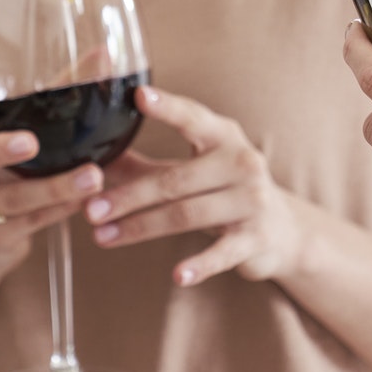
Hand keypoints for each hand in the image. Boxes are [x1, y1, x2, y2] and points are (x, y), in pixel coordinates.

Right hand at [0, 46, 105, 280]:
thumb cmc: (0, 171)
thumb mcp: (12, 133)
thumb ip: (53, 94)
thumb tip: (103, 54)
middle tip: (31, 142)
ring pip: (9, 199)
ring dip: (53, 188)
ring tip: (91, 176)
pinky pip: (26, 225)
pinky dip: (57, 212)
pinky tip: (85, 201)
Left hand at [85, 86, 302, 287]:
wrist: (282, 230)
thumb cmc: (224, 190)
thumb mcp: (192, 169)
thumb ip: (145, 164)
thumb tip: (92, 159)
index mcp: (223, 136)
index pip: (192, 117)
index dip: (166, 107)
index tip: (138, 96)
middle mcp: (241, 162)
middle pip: (174, 180)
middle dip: (128, 197)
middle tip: (89, 209)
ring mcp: (251, 200)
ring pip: (187, 215)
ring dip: (141, 228)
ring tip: (102, 237)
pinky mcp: (255, 238)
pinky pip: (221, 253)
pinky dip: (199, 265)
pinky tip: (176, 275)